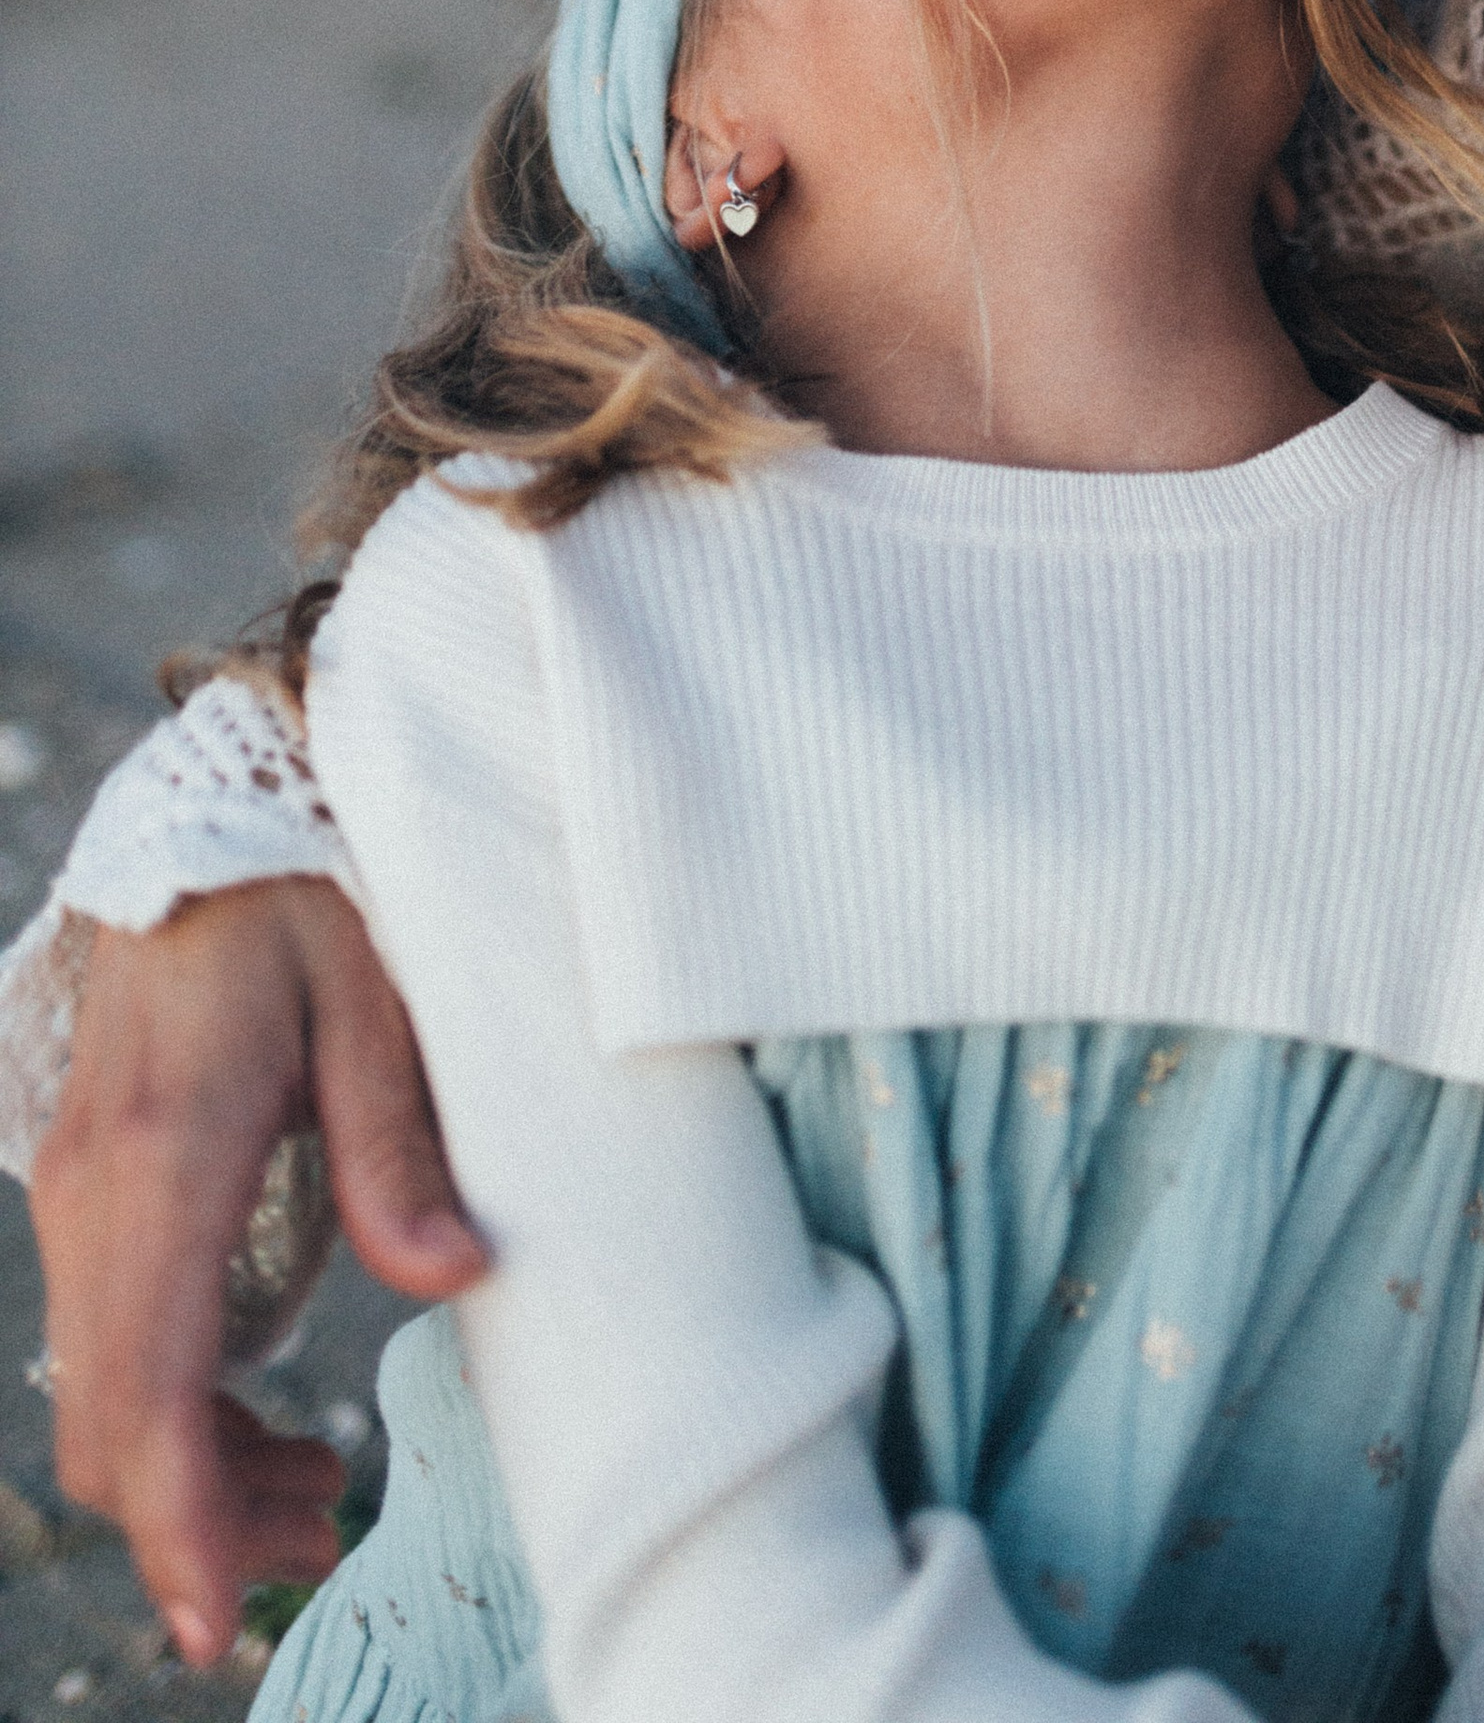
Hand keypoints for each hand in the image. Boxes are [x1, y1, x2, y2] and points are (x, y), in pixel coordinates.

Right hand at [29, 875, 486, 1669]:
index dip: (178, 1519)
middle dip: (196, 1518)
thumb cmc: (311, 896)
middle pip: (107, 1421)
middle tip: (317, 1547)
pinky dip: (174, 1407)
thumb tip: (455, 1276)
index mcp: (170, 1153)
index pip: (149, 1386)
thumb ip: (402, 1146)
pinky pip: (109, 1339)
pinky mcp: (94, 1186)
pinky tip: (265, 1419)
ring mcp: (80, 1189)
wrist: (218, 811)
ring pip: (100, 1393)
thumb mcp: (378, 1001)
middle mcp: (98, 1188)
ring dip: (190, 1471)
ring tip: (316, 1498)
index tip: (215, 1620)